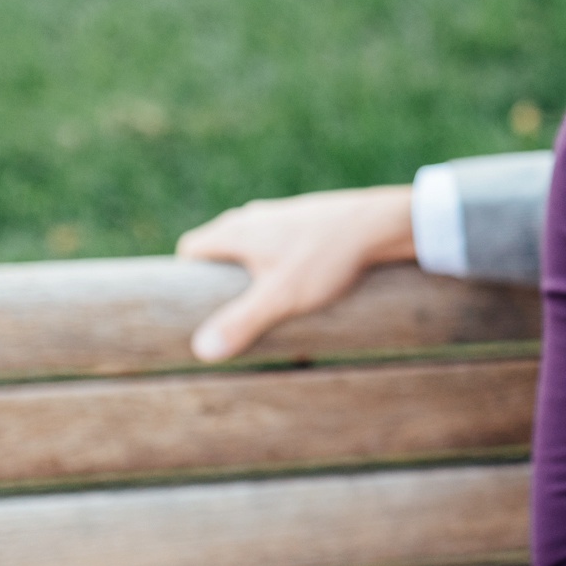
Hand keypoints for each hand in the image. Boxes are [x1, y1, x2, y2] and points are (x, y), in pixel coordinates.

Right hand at [175, 186, 414, 361]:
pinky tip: (301, 280)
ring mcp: (281, 214)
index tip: (197, 305)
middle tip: (234, 309)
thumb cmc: (325, 258)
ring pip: (252, 241)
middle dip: (220, 276)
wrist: (378, 225)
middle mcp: (253, 216)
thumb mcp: (280, 298)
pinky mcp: (308, 218)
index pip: (191, 248)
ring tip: (268, 299)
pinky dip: (279, 259)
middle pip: (220, 245)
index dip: (186, 277)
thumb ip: (241, 323)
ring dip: (252, 268)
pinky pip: (280, 240)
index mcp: (236, 231)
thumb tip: (202, 350)